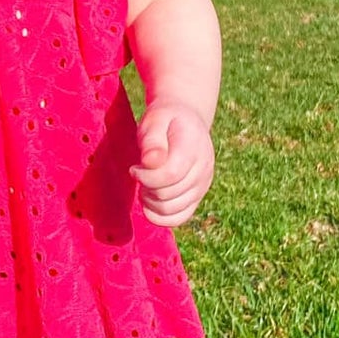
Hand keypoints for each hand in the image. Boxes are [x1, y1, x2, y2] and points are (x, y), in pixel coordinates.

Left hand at [131, 101, 214, 228]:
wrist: (186, 121)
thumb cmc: (165, 120)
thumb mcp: (155, 119)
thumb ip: (152, 139)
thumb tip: (151, 162)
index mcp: (193, 147)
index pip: (170, 174)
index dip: (146, 176)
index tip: (134, 168)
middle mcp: (203, 169)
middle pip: (168, 194)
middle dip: (146, 187)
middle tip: (139, 173)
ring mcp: (203, 185)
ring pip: (172, 209)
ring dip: (150, 202)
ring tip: (145, 185)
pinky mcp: (198, 196)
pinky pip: (180, 218)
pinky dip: (160, 217)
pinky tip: (149, 202)